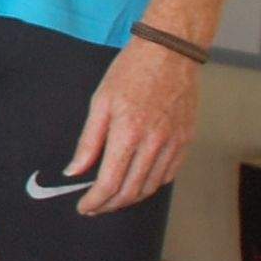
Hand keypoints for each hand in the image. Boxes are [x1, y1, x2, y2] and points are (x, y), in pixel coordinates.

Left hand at [66, 37, 199, 214]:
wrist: (170, 52)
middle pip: (131, 191)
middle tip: (96, 207)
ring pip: (151, 187)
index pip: (110, 182)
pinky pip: (168, 174)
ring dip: (130, 198)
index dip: (95, 200)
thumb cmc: (131, 71)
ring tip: (113, 197)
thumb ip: (88, 141)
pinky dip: (152, 185)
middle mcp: (154, 143)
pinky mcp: (186, 140)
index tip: (84, 207)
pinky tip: (138, 182)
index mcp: (128, 133)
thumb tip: (74, 171)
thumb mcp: (100, 102)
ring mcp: (174, 143)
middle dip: (110, 205)